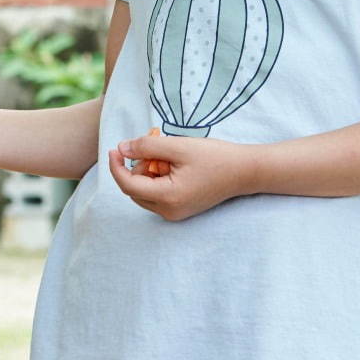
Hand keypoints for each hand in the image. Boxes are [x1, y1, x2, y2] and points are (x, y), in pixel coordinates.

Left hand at [108, 133, 254, 221]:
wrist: (245, 171)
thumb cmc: (215, 157)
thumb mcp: (178, 146)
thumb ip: (147, 147)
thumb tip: (122, 149)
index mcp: (168, 197)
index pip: (128, 184)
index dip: (116, 165)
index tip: (114, 148)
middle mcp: (169, 211)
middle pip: (134, 189)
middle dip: (137, 167)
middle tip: (153, 148)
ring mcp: (176, 214)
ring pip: (144, 192)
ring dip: (147, 172)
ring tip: (168, 156)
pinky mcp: (181, 210)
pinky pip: (157, 195)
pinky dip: (157, 179)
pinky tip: (173, 165)